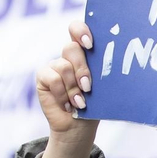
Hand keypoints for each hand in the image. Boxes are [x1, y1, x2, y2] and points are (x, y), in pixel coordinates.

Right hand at [34, 22, 99, 157]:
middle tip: (88, 87)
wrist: (78, 127)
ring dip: (73, 88)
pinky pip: (53, 78)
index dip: (81, 31)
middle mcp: (68, 56)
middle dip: (82, 68)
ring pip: (64, 67)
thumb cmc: (95, 105)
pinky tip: (68, 105)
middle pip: (71, 48)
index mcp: (84, 53)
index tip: (90, 44)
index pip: (77, 30)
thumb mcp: (102, 87)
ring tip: (80, 102)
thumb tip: (113, 63)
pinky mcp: (43, 76)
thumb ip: (101, 71)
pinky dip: (63, 94)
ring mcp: (55, 65)